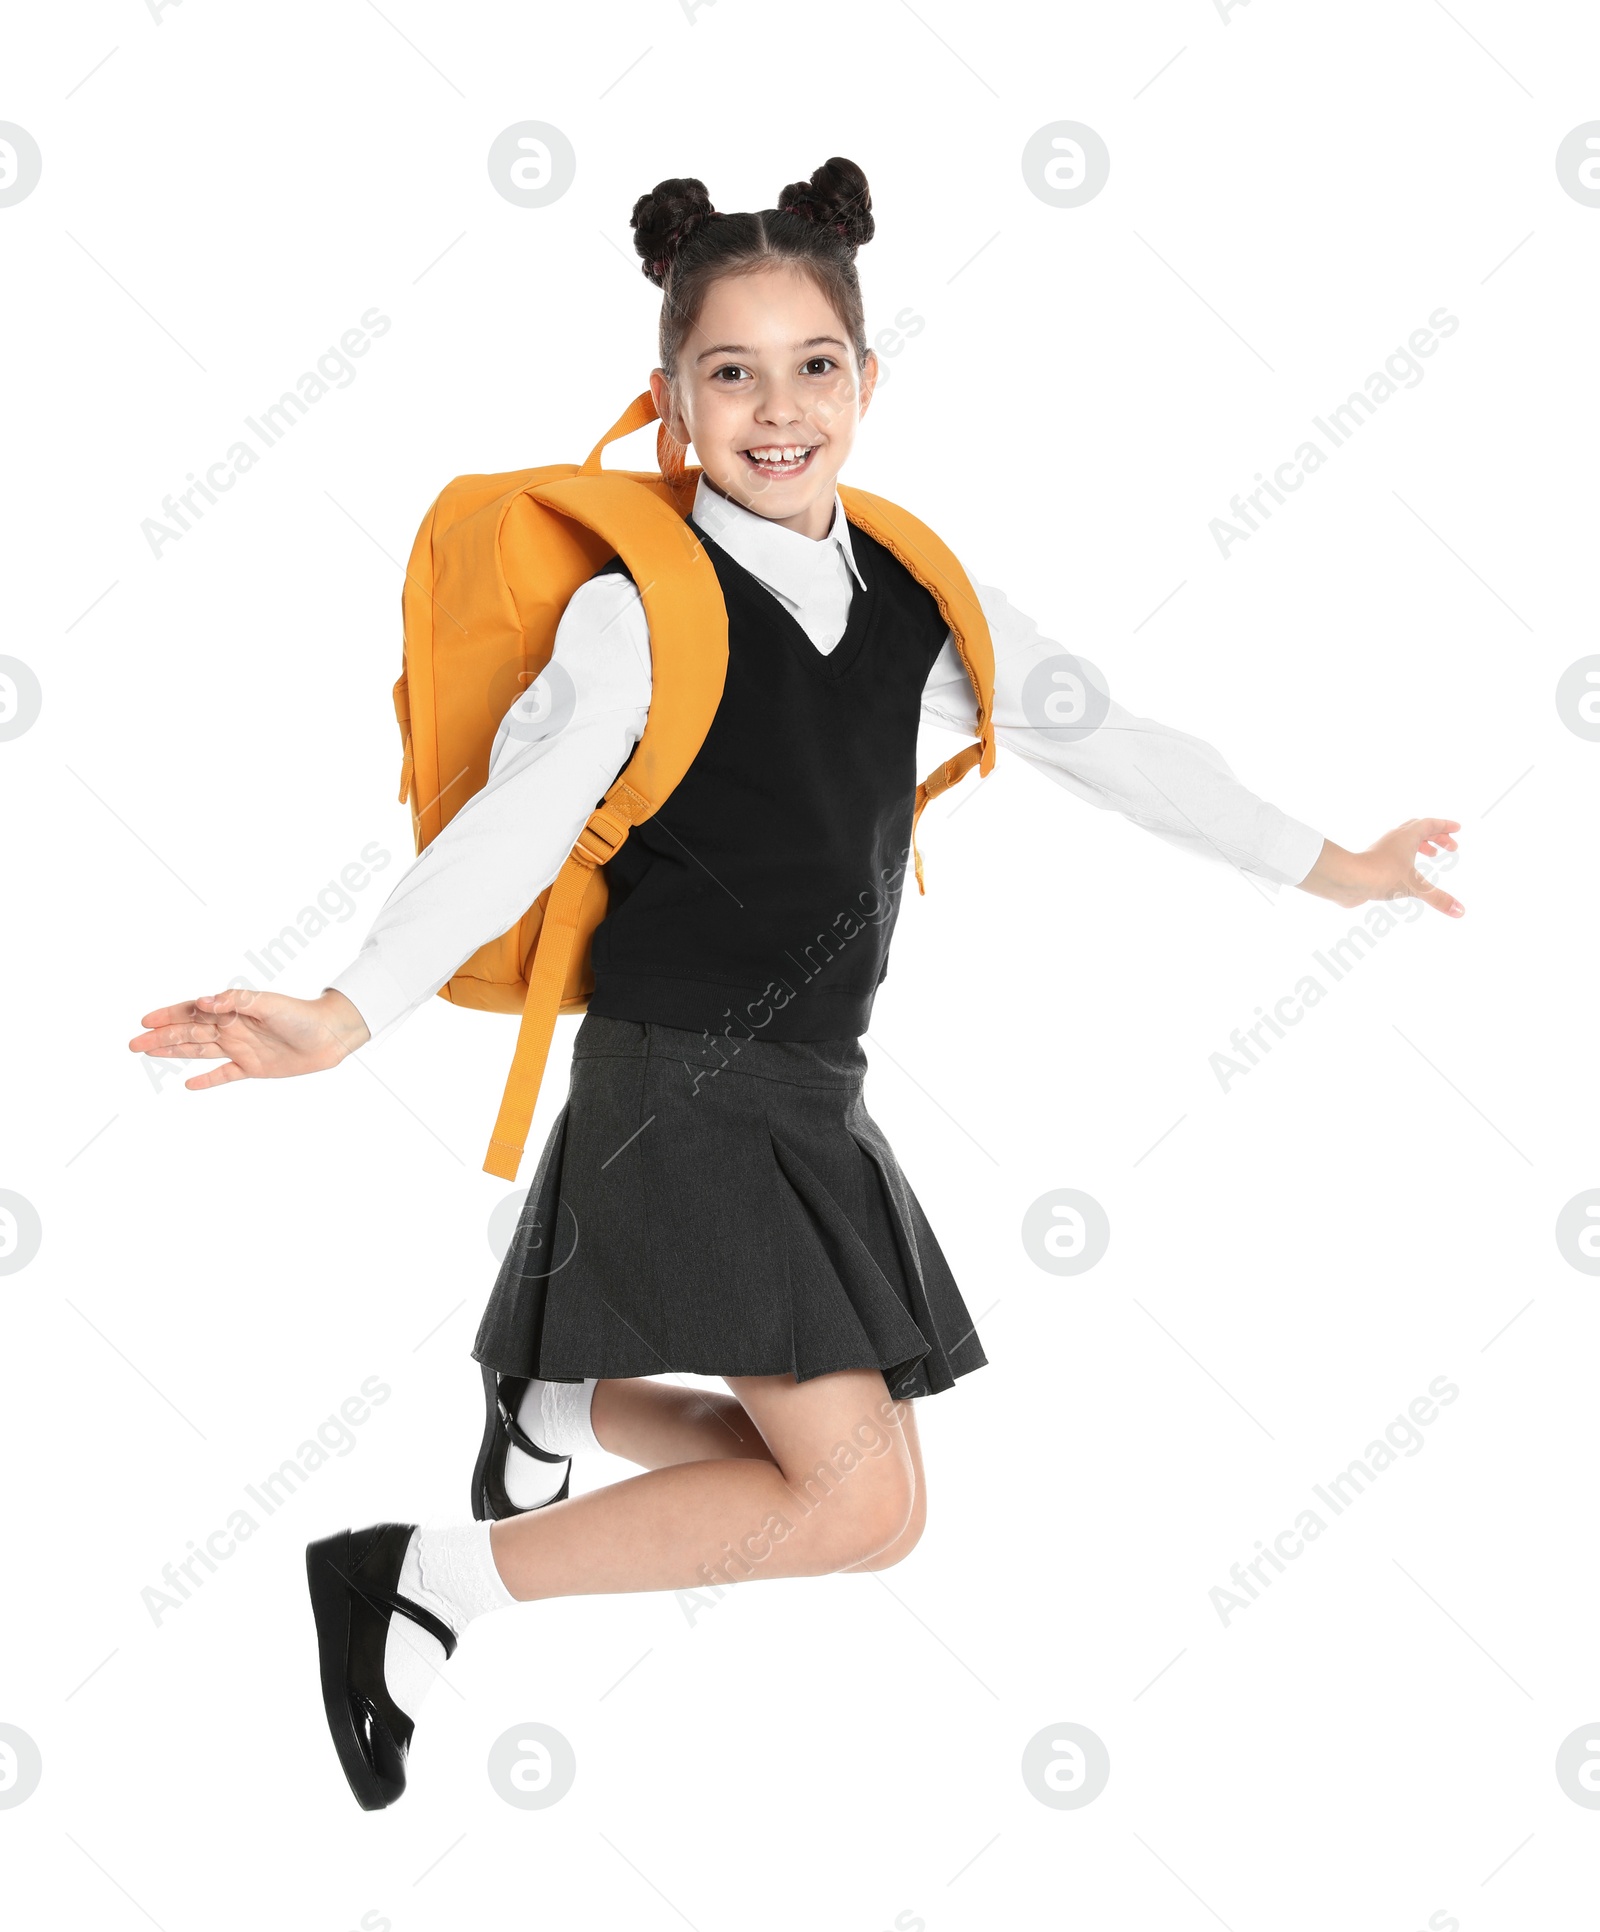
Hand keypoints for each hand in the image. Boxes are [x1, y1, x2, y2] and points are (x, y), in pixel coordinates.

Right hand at [129, 988, 370, 1089]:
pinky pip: (224, 1075)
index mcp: (232, 1011)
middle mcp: (232, 1029)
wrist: (330, 1036)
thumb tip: (202, 999)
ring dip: (174, 1053)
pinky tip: (188, 1084)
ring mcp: (241, 1049)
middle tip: (133, 1043)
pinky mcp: (253, 1067)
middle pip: (189, 1034)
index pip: (192, 1013)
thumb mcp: (268, 1004)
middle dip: (161, 1038)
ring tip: (149, 1054)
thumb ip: (235, 1001)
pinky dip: (207, 1080)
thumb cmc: (301, 1015)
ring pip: (199, 1052)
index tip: (144, 1021)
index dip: (168, 1016)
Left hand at [1297, 820, 1462, 916]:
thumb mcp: (1415, 887)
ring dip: (1422, 845)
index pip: (1430, 824)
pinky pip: (1394, 854)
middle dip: (1438, 836)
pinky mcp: (1373, 862)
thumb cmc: (1381, 876)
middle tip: (1452, 848)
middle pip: (1419, 829)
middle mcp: (1394, 839)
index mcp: (1407, 836)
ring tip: (1434, 855)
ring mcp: (1382, 850)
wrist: (1346, 879)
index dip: (1445, 826)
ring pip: (1405, 840)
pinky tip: (1409, 872)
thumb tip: (1461, 912)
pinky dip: (1407, 857)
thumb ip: (1439, 899)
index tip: (1458, 829)